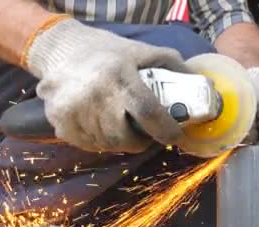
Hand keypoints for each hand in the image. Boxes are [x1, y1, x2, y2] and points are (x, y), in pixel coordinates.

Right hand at [25, 19, 186, 152]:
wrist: (60, 48)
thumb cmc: (107, 52)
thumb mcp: (140, 51)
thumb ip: (171, 64)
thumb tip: (198, 83)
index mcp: (118, 75)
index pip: (148, 112)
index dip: (165, 130)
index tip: (174, 137)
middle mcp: (94, 95)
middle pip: (126, 137)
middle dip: (141, 141)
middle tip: (146, 134)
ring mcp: (74, 111)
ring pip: (107, 145)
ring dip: (120, 142)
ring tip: (124, 128)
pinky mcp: (60, 122)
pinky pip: (89, 145)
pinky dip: (100, 142)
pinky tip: (103, 126)